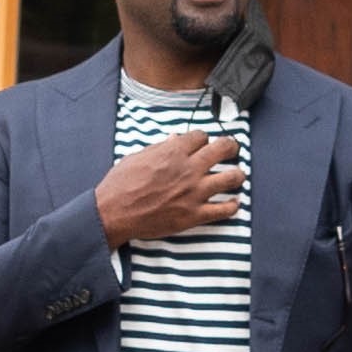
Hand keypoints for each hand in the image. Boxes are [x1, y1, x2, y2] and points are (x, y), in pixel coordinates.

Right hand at [89, 126, 243, 244]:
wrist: (113, 213)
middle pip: (223, 149)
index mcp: (174, 152)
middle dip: (231, 146)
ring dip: (238, 175)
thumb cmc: (120, 185)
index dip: (203, 139)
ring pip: (231, 178)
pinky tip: (233, 203)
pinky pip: (223, 210)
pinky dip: (232, 206)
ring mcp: (194, 192)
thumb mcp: (136, 158)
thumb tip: (174, 140)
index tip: (202, 144)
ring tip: (237, 175)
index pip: (202, 136)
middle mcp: (189, 169)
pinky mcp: (194, 215)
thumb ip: (159, 149)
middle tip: (232, 149)